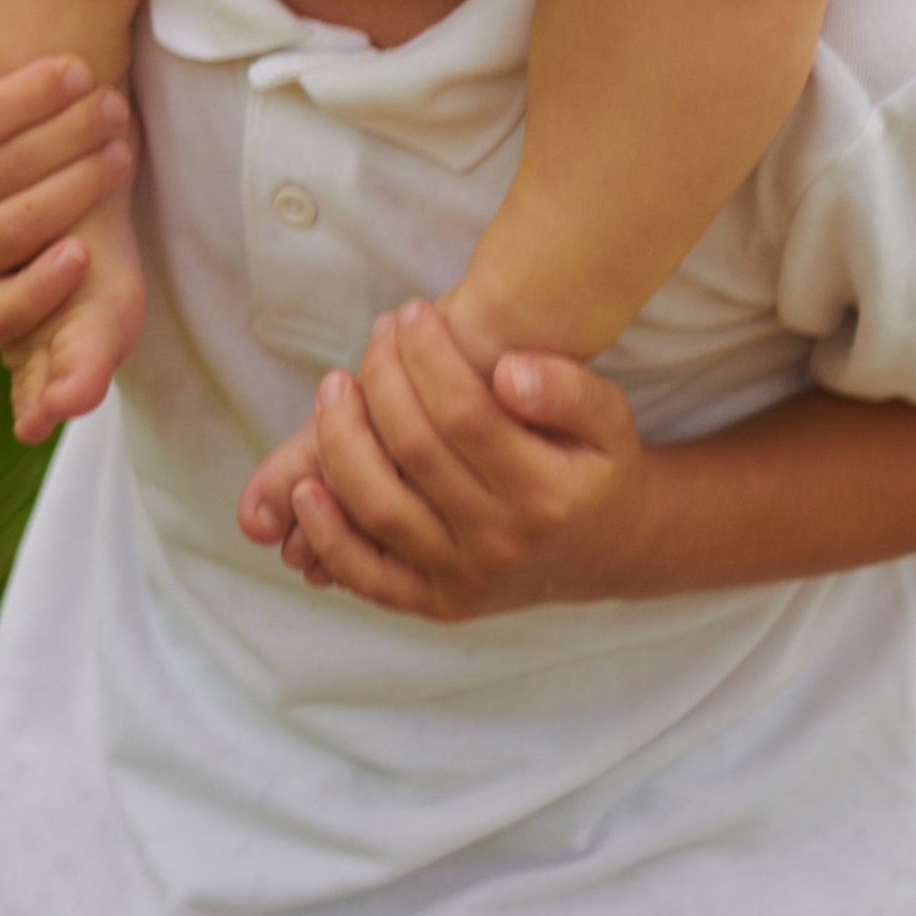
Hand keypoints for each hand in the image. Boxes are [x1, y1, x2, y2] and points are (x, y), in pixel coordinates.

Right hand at [0, 45, 135, 356]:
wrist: (1, 241)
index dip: (25, 95)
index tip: (81, 70)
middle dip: (65, 134)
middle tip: (115, 109)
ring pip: (8, 230)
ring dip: (72, 190)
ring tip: (120, 157)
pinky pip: (4, 311)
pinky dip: (43, 284)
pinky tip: (82, 253)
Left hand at [245, 303, 651, 620]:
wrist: (608, 552)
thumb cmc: (598, 467)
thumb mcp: (609, 419)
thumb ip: (568, 388)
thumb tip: (507, 370)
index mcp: (543, 492)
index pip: (464, 413)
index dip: (427, 355)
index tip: (412, 312)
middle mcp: (499, 542)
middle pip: (414, 451)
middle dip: (383, 378)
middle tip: (377, 333)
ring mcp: (462, 579)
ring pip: (380, 509)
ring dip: (341, 442)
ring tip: (334, 386)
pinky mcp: (433, 603)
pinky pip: (367, 576)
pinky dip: (327, 535)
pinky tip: (306, 485)